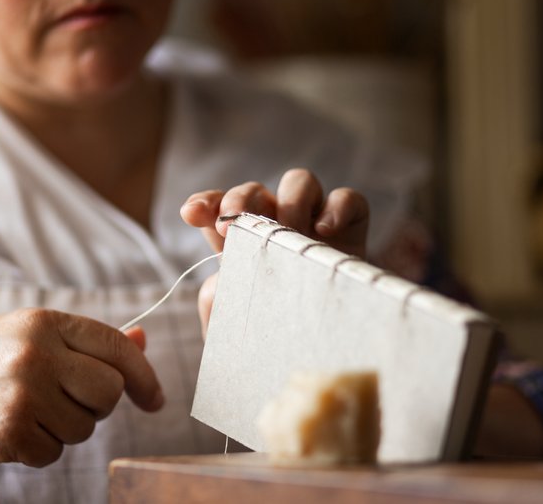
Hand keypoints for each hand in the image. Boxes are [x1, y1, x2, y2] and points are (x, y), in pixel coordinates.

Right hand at [0, 309, 161, 467]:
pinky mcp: (10, 429)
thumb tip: (142, 339)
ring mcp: (23, 390)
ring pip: (85, 427)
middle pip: (110, 391)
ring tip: (26, 410)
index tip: (155, 399)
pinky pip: (53, 452)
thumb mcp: (30, 335)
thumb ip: (86, 340)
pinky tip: (10, 430)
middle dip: (97, 405)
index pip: (117, 347)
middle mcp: (38, 351)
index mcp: (46, 321)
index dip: (144, 376)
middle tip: (64, 402)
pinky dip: (38, 449)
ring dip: (64, 429)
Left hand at [180, 168, 369, 331]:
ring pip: (299, 181)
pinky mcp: (351, 228)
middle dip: (239, 199)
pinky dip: (336, 207)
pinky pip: (347, 198)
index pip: (219, 210)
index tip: (191, 214)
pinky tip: (324, 232)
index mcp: (243, 244)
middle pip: (255, 190)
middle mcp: (276, 228)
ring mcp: (314, 224)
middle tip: (231, 225)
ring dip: (289, 199)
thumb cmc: (272, 341)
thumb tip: (218, 280)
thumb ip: (215, 303)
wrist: (324, 362)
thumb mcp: (234, 329)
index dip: (205, 203)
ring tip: (289, 232)